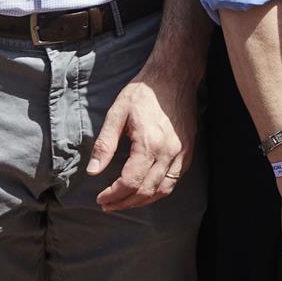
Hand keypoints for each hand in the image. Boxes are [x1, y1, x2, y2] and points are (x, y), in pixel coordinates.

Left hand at [89, 60, 198, 211]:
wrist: (174, 75)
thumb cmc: (143, 92)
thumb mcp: (117, 113)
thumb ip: (105, 144)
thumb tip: (93, 171)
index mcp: (149, 142)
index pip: (130, 181)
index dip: (113, 195)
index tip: (100, 198)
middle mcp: (169, 151)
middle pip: (146, 191)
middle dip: (124, 202)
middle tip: (107, 205)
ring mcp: (182, 152)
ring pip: (163, 190)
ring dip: (142, 201)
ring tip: (124, 202)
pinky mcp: (188, 150)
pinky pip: (174, 180)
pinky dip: (159, 191)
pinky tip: (145, 190)